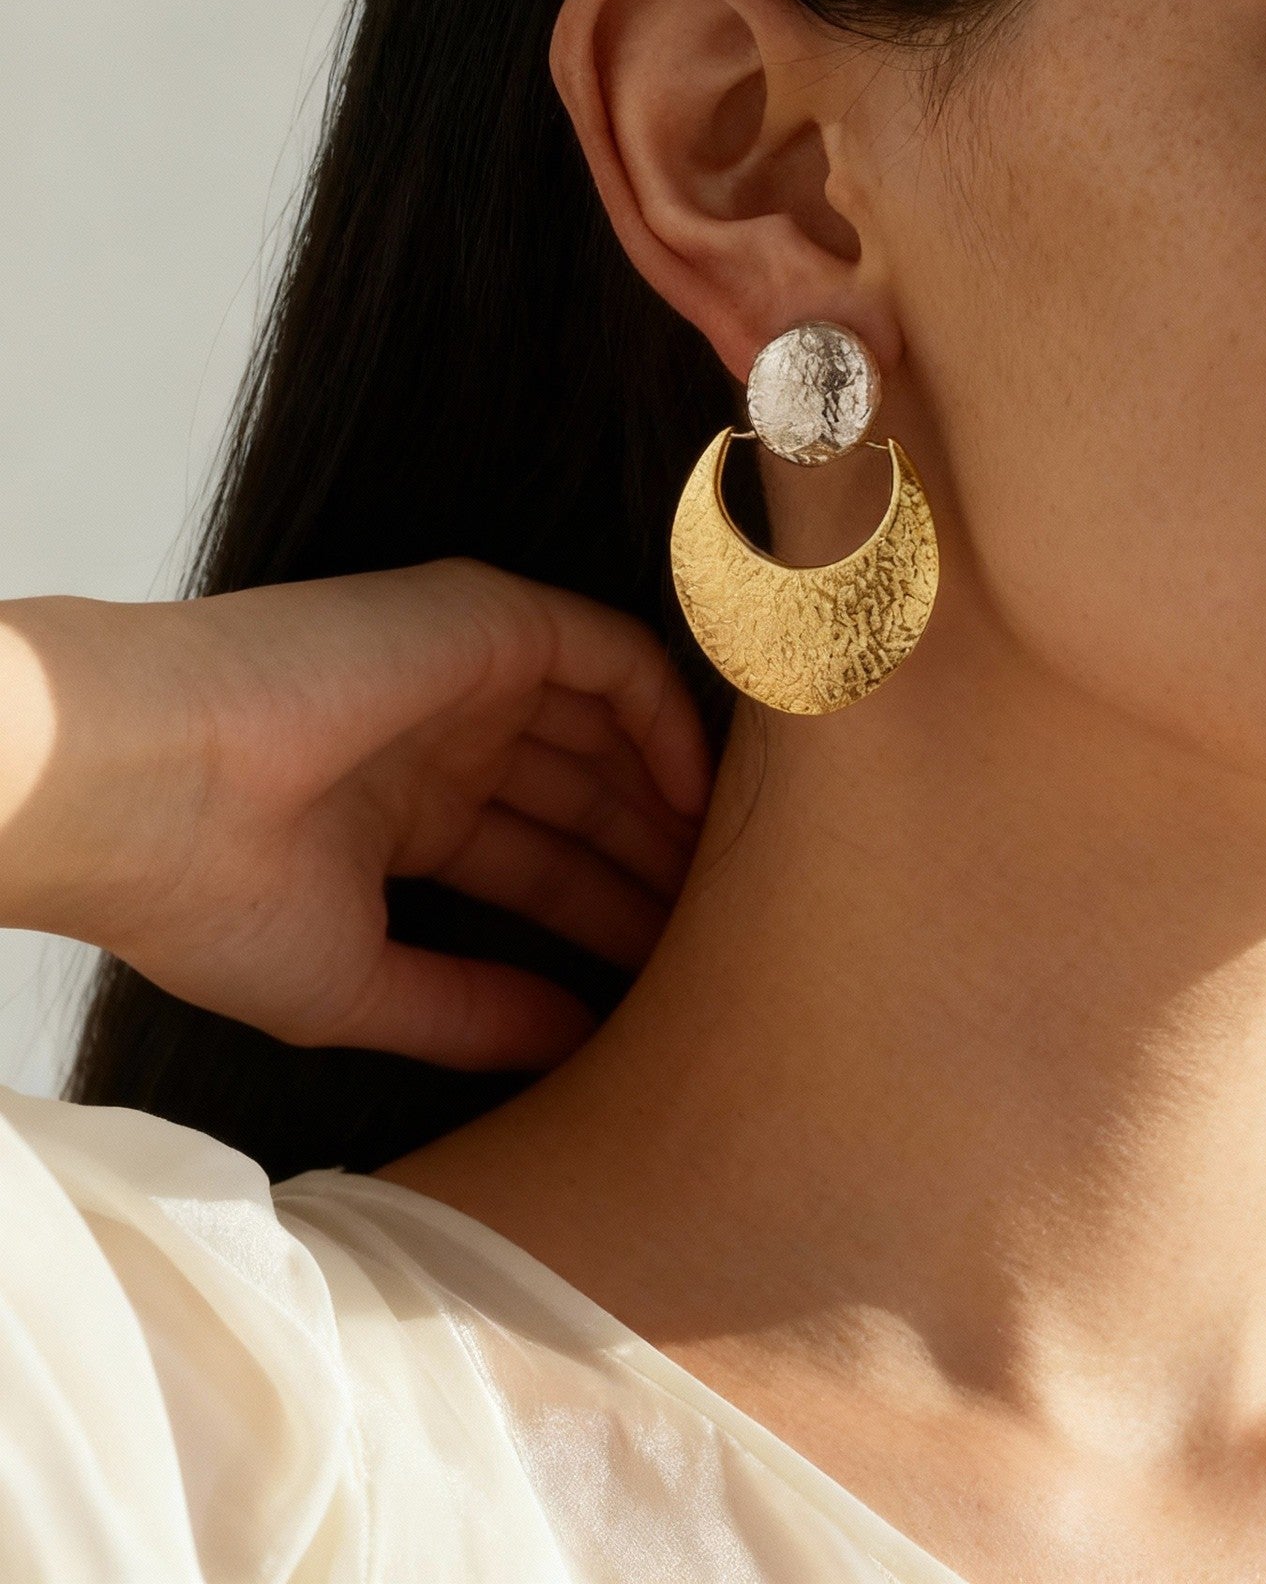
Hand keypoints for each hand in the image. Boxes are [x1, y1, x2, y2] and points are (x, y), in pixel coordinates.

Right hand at [0, 561, 710, 1070]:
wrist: (136, 789)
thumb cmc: (210, 894)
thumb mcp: (357, 981)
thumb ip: (471, 1011)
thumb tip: (572, 1047)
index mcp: (398, 814)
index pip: (534, 862)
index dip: (601, 916)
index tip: (667, 978)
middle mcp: (439, 739)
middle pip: (581, 799)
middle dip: (647, 863)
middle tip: (723, 932)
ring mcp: (462, 677)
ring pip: (606, 730)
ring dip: (666, 799)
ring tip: (727, 873)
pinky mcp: (483, 621)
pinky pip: (611, 660)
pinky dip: (663, 719)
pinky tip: (691, 800)